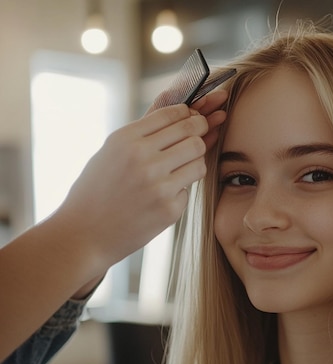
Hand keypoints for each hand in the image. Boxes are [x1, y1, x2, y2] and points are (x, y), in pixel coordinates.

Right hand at [53, 90, 227, 279]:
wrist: (84, 234)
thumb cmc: (97, 190)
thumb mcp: (110, 151)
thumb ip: (142, 132)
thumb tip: (181, 110)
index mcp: (125, 139)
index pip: (172, 114)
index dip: (188, 115)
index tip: (191, 120)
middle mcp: (142, 158)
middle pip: (192, 133)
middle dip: (199, 134)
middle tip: (197, 140)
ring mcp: (158, 184)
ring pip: (199, 160)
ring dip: (194, 162)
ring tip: (179, 169)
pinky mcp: (169, 208)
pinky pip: (189, 189)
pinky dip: (180, 191)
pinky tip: (162, 197)